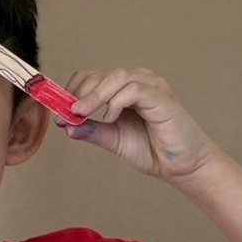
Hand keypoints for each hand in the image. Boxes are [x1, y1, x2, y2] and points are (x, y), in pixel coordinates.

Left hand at [57, 67, 218, 180]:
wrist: (181, 166)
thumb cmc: (152, 149)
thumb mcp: (113, 140)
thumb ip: (92, 131)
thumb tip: (66, 125)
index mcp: (123, 90)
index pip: (92, 78)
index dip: (72, 91)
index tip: (59, 111)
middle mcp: (137, 82)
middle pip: (100, 75)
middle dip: (79, 93)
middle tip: (67, 113)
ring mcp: (150, 86)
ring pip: (115, 77)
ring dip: (93, 95)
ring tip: (80, 113)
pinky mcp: (161, 96)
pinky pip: (133, 90)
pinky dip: (116, 102)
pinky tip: (110, 118)